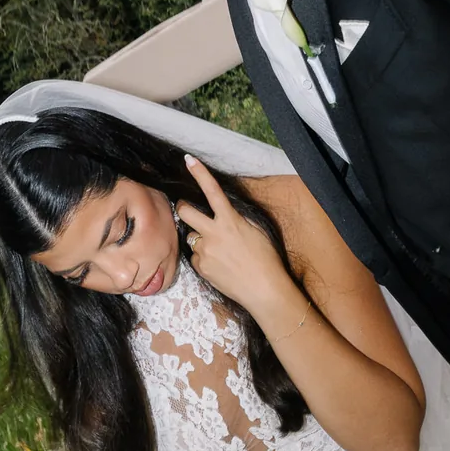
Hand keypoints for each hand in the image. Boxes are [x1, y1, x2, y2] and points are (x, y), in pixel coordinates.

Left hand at [176, 155, 288, 311]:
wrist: (264, 290)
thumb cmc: (266, 260)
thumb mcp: (255, 232)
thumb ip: (235, 220)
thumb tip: (222, 216)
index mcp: (230, 221)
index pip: (212, 191)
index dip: (200, 173)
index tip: (188, 160)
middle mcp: (213, 234)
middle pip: (185, 212)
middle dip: (183, 208)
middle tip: (187, 208)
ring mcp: (205, 251)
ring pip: (193, 238)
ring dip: (200, 239)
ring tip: (220, 252)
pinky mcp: (201, 267)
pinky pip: (197, 257)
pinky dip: (205, 258)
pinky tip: (220, 266)